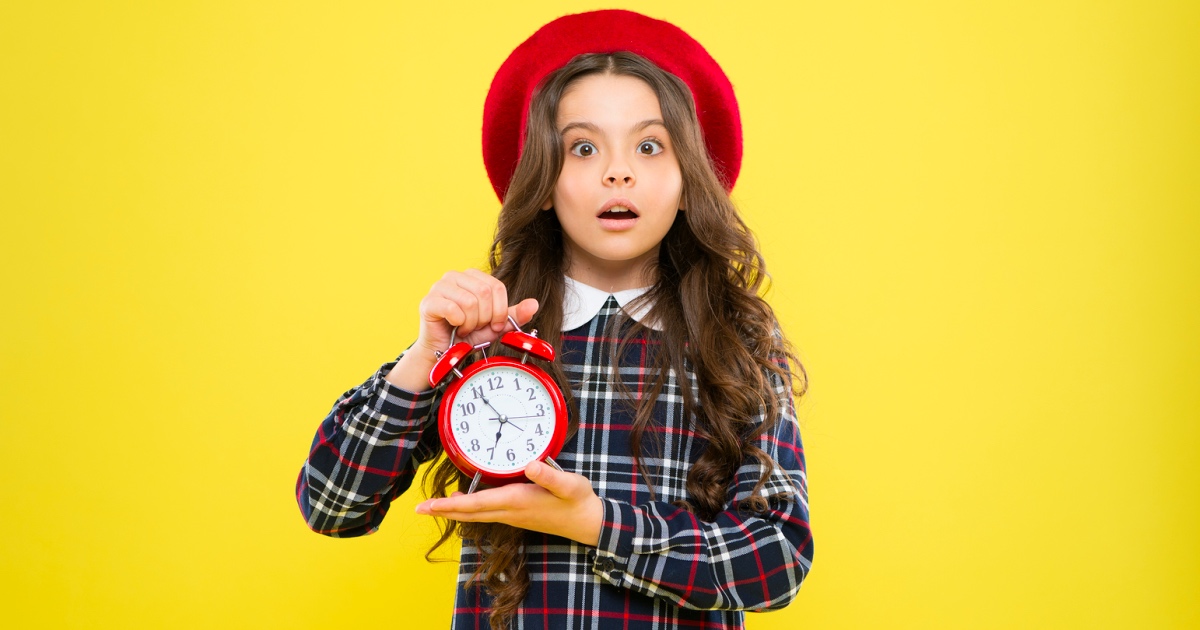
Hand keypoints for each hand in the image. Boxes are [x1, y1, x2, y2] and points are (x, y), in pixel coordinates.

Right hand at [385, 270, 538, 390]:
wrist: (445, 351)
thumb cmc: (468, 334)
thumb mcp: (495, 325)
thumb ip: (514, 315)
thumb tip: (534, 304)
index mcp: (472, 276)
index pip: (496, 287)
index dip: (500, 310)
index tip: (494, 324)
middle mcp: (454, 276)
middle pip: (484, 292)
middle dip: (485, 317)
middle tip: (476, 327)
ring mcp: (439, 287)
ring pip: (470, 301)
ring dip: (471, 322)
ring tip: (465, 328)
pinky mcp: (429, 301)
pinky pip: (452, 309)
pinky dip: (459, 323)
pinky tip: (455, 327)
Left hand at [415, 461, 602, 546]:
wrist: (589, 523)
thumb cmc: (578, 502)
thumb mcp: (569, 484)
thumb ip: (550, 475)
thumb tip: (529, 465)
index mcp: (516, 502)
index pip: (475, 504)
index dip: (448, 505)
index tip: (426, 506)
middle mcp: (510, 512)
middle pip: (469, 513)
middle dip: (443, 510)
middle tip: (418, 508)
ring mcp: (513, 516)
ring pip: (476, 514)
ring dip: (454, 510)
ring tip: (435, 505)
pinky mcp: (519, 515)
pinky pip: (486, 513)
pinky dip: (470, 508)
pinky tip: (466, 501)